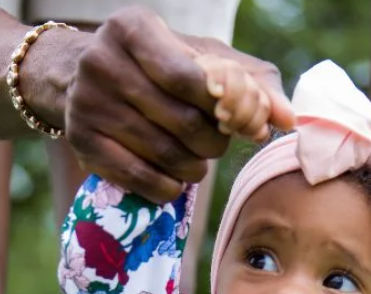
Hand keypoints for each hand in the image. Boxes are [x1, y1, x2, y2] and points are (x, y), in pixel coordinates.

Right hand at [63, 9, 292, 202]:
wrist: (82, 80)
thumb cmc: (158, 67)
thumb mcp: (200, 59)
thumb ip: (250, 82)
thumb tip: (289, 118)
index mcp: (133, 29)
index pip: (188, 78)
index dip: (221, 107)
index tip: (234, 120)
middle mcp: (102, 61)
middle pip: (181, 121)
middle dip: (212, 142)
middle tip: (215, 143)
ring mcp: (87, 104)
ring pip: (165, 154)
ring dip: (194, 167)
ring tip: (195, 160)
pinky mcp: (82, 143)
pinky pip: (142, 179)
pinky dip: (169, 187)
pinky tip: (174, 178)